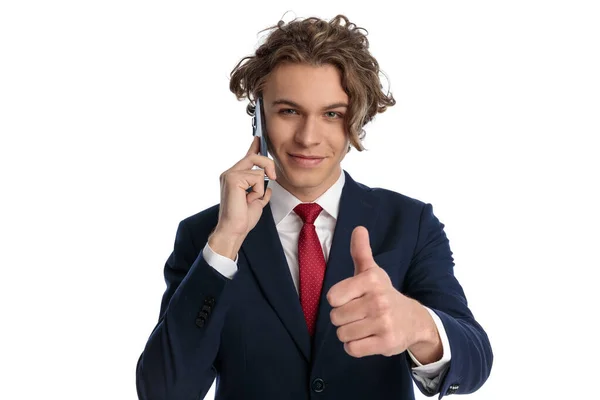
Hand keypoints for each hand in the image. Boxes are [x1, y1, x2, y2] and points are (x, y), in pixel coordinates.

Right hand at [209, 137, 276, 257]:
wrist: (234, 230)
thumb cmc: (242, 219)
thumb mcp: (257, 201)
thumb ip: (261, 191)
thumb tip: (268, 186)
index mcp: (235, 177)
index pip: (247, 157)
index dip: (255, 147)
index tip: (259, 138)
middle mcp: (230, 173)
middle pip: (254, 157)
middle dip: (268, 165)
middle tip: (273, 177)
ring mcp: (230, 174)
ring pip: (258, 168)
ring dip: (260, 187)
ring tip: (251, 199)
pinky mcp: (233, 178)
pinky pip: (256, 177)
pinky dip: (257, 190)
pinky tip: (248, 199)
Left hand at [327, 226, 435, 358]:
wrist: (414, 320)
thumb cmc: (384, 294)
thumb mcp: (373, 272)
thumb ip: (361, 252)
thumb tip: (358, 228)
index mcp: (371, 280)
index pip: (333, 297)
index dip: (338, 300)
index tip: (352, 298)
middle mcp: (378, 300)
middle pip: (335, 317)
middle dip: (343, 318)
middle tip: (359, 314)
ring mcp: (383, 323)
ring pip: (342, 334)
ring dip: (348, 333)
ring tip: (363, 326)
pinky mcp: (385, 343)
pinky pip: (352, 349)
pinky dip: (355, 346)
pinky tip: (367, 338)